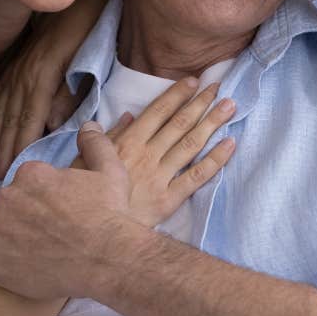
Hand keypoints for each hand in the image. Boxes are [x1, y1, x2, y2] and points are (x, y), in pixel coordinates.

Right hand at [0, 0, 111, 178]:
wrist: (80, 3)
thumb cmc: (87, 33)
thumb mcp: (84, 63)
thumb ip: (67, 94)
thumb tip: (51, 125)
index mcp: (42, 78)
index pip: (30, 120)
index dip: (20, 146)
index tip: (12, 169)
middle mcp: (23, 77)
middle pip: (11, 119)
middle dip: (3, 149)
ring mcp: (15, 72)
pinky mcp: (14, 67)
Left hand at [0, 122, 145, 300]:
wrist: (108, 258)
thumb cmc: (109, 214)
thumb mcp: (110, 171)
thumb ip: (94, 144)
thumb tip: (88, 125)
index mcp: (30, 174)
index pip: (27, 185)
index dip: (44, 201)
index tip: (60, 214)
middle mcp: (6, 198)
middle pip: (10, 208)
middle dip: (26, 220)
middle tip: (52, 236)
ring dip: (13, 244)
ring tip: (42, 256)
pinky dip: (0, 269)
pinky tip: (24, 272)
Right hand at [71, 78, 236, 226]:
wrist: (93, 234)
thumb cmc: (87, 197)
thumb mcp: (86, 161)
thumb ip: (107, 138)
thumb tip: (127, 116)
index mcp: (128, 143)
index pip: (158, 112)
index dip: (177, 94)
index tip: (194, 81)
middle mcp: (147, 155)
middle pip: (179, 123)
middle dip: (200, 103)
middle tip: (218, 87)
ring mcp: (160, 177)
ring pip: (192, 144)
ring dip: (212, 123)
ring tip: (230, 106)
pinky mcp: (169, 199)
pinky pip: (197, 176)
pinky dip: (216, 160)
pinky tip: (230, 144)